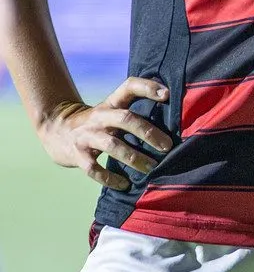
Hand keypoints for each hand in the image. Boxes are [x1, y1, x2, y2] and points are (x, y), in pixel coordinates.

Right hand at [36, 77, 174, 190]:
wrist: (56, 130)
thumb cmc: (99, 122)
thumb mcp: (113, 110)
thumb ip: (137, 110)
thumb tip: (179, 120)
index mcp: (111, 103)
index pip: (129, 86)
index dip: (147, 87)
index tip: (167, 95)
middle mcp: (99, 116)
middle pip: (125, 119)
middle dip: (148, 132)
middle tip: (168, 146)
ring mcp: (86, 136)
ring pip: (112, 145)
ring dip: (134, 158)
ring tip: (153, 168)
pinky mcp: (77, 155)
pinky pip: (94, 169)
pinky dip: (110, 178)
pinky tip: (125, 184)